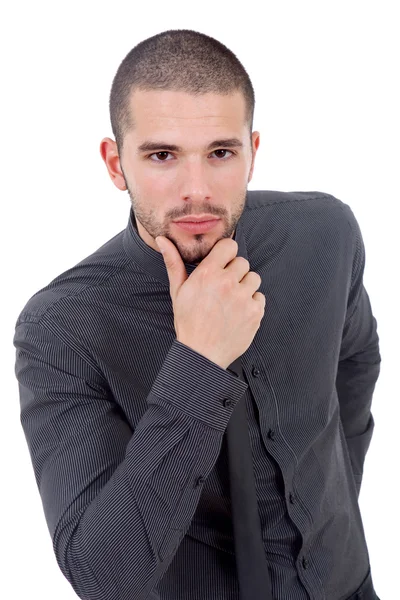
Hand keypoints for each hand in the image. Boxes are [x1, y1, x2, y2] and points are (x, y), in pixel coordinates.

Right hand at [156, 236, 265, 368]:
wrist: (201, 354)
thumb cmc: (188, 322)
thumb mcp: (177, 291)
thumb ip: (173, 262)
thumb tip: (162, 239)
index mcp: (207, 274)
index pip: (230, 246)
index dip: (226, 254)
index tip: (222, 265)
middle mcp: (227, 283)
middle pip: (243, 262)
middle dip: (234, 273)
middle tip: (223, 289)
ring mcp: (243, 298)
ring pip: (254, 278)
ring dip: (245, 287)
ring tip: (231, 301)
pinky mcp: (255, 312)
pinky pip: (260, 297)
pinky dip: (252, 303)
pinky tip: (238, 312)